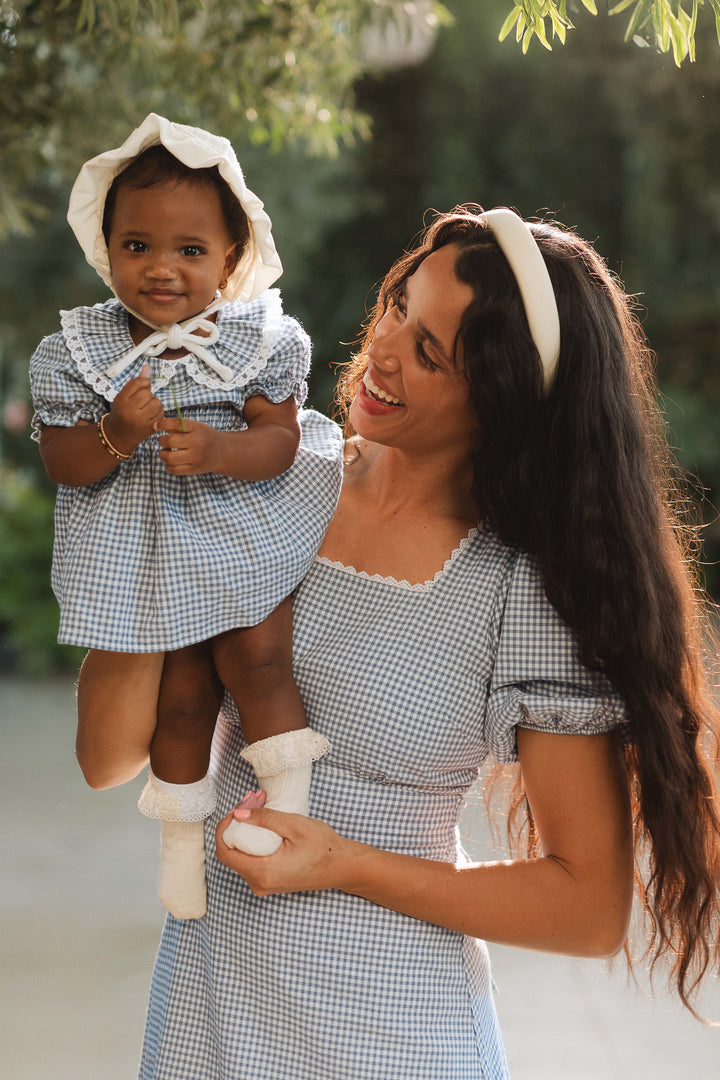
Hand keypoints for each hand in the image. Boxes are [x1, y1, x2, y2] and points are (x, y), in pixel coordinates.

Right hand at [108, 364, 163, 449]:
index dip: (143, 382)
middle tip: (142, 401)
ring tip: (147, 408)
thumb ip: (136, 382)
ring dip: (155, 403)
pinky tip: (150, 416)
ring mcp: (140, 421)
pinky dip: (158, 412)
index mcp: (121, 400)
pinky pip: (161, 413)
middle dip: (148, 394)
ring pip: (157, 403)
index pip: (137, 383)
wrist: (119, 435)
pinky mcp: (150, 428)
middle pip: (147, 393)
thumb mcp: (124, 396)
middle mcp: (129, 410)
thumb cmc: (122, 412)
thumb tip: (147, 368)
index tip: (142, 386)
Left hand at [157, 416, 223, 474]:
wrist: (222, 452)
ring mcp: (195, 458)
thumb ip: (178, 426)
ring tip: (165, 452)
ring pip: (169, 458)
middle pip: (170, 441)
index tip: (156, 426)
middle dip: (161, 441)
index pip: (176, 424)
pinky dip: (167, 466)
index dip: (163, 424)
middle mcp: (196, 443)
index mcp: (196, 429)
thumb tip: (156, 426)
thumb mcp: (195, 426)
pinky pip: (174, 470)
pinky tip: (170, 462)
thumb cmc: (203, 436)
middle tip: (162, 441)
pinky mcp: (193, 469)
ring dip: (162, 454)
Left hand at [215, 802, 348, 896]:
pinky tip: (264, 820)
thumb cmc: (323, 847)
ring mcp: (263, 884)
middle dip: (236, 822)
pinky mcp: (268, 880)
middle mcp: (258, 883)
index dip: (225, 827)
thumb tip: (237, 814)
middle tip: (252, 799)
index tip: (238, 808)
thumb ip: (264, 819)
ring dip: (245, 828)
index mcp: (263, 872)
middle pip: (232, 852)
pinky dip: (252, 839)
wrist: (341, 867)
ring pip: (241, 854)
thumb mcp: (294, 825)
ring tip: (259, 803)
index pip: (225, 852)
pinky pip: (251, 859)